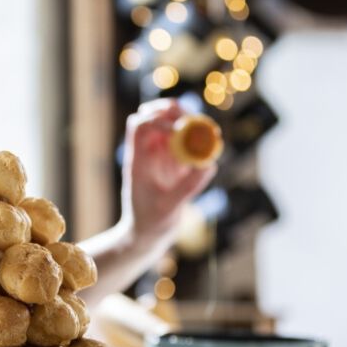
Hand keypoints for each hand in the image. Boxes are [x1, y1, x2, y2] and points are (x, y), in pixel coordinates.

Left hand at [121, 98, 215, 241]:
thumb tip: (209, 165)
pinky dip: (195, 136)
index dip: (159, 120)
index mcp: (138, 161)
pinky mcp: (172, 162)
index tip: (180, 130)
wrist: (146, 235)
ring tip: (207, 130)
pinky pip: (183, 141)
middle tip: (196, 120)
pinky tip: (209, 143)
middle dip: (173, 111)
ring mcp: (159, 156)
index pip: (140, 126)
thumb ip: (187, 188)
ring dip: (186, 121)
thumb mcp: (168, 209)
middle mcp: (146, 153)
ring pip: (169, 124)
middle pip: (152, 116)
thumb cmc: (151, 224)